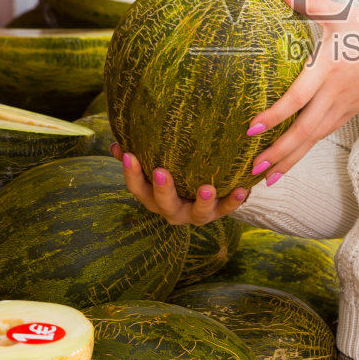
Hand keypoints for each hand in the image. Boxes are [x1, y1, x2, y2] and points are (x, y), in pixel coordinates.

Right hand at [111, 141, 248, 225]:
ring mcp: (196, 214)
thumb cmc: (175, 173)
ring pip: (197, 214)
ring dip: (202, 202)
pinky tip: (242, 189)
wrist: (207, 193)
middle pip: (163, 204)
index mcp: (153, 197)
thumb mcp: (156, 165)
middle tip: (161, 172)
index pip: (137, 187)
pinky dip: (234, 201)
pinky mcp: (219, 212)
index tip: (129, 154)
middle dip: (162, 189)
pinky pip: (227, 209)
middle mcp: (172, 210)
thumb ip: (139, 154)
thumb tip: (116, 145)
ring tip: (206, 189)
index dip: (131, 173)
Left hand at [246, 0, 358, 182]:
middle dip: (280, 153)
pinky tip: (290, 159)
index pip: (298, 98)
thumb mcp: (343, 13)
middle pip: (305, 131)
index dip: (275, 116)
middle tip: (254, 170)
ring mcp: (344, 107)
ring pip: (314, 139)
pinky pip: (323, 135)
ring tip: (266, 177)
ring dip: (290, 159)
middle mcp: (335, 94)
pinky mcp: (350, 112)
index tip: (253, 128)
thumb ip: (309, 3)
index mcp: (329, 69)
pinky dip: (305, 150)